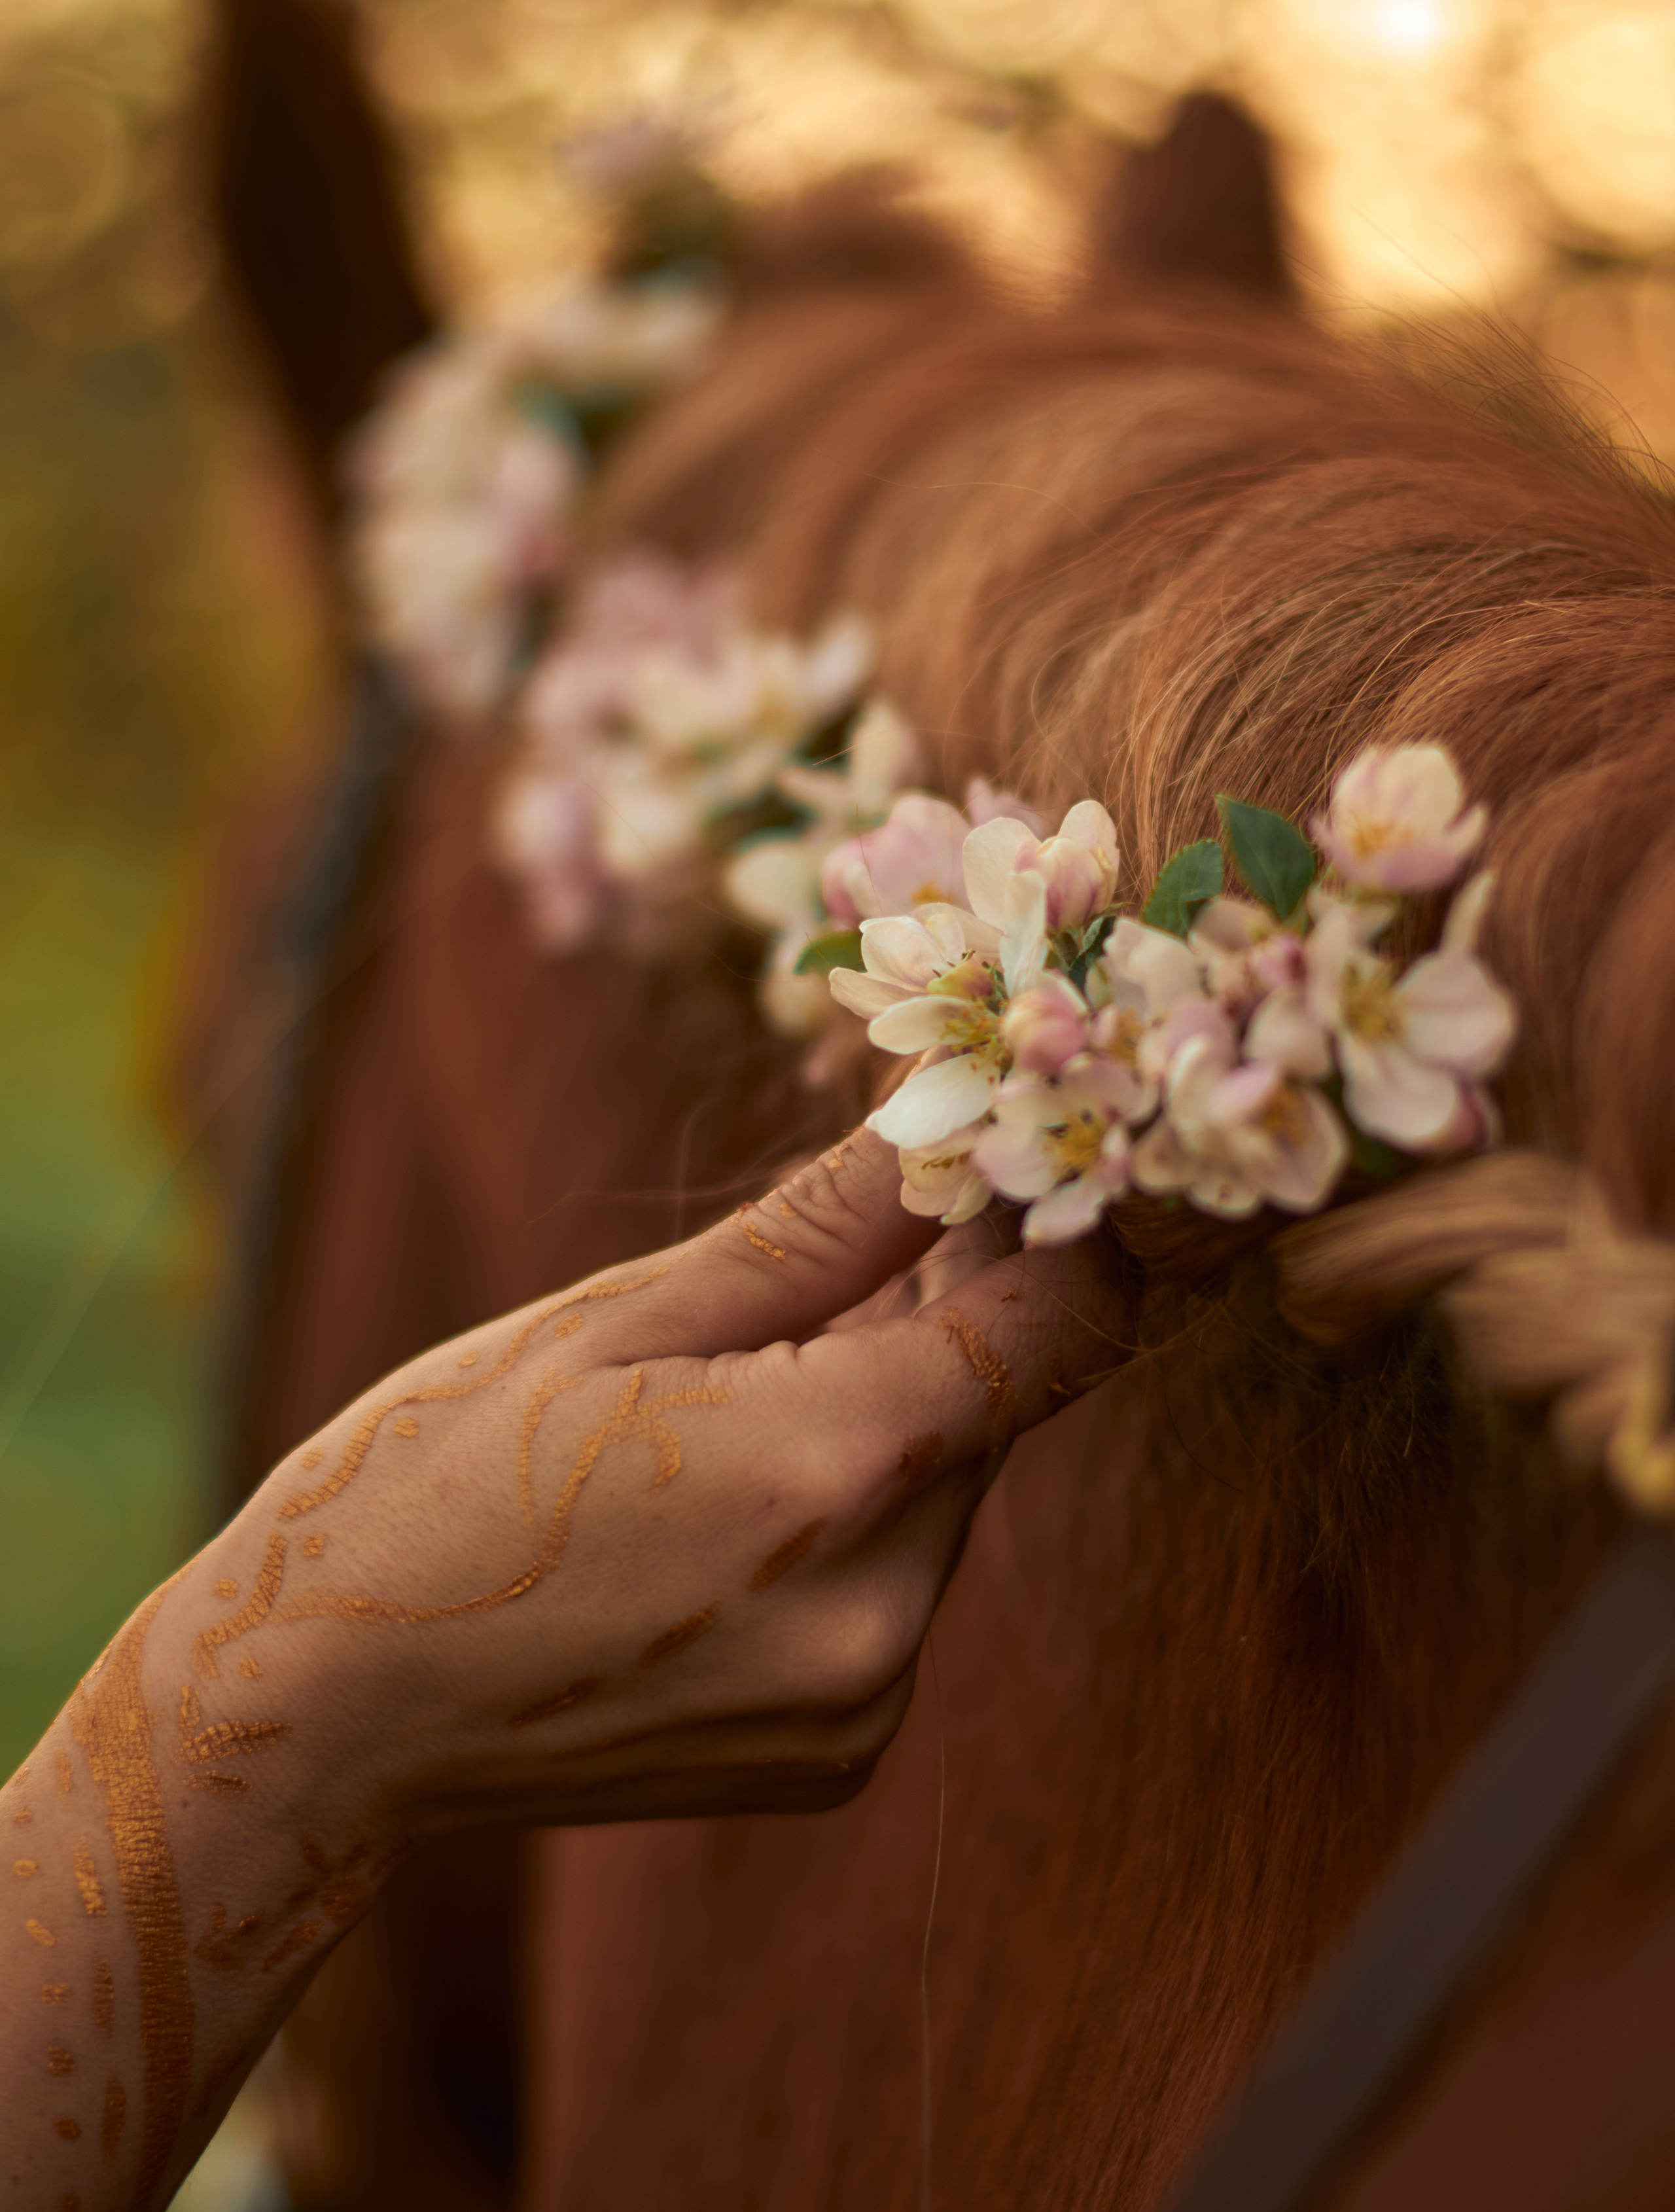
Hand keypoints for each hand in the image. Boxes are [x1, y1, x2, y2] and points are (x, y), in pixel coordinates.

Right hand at [188, 1128, 1128, 1837]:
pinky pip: (898, 1589)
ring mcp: (863, 1703)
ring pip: (951, 1495)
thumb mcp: (620, 1315)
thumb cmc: (440, 1477)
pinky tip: (723, 1497)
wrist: (327, 1712)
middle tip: (833, 1252)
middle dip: (946, 1313)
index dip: (1057, 1228)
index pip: (1063, 1323)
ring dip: (891, 1419)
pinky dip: (852, 1520)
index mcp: (831, 1468)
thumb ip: (824, 1227)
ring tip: (732, 1388)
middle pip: (999, 1407)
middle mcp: (882, 1609)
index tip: (991, 1171)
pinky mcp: (839, 1757)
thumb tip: (953, 1116)